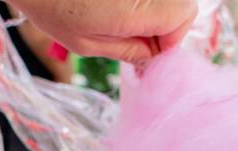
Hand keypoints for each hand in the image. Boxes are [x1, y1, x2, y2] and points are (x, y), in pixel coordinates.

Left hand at [8, 0, 198, 62]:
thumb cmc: (52, 6)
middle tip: (133, 37)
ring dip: (152, 13)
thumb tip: (153, 58)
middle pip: (181, 5)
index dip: (171, 39)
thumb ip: (129, 51)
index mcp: (138, 7)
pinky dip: (140, 4)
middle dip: (164, 25)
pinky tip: (114, 8)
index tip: (147, 49)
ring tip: (119, 20)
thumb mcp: (89, 44)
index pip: (185, 17)